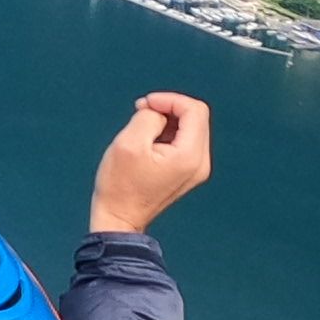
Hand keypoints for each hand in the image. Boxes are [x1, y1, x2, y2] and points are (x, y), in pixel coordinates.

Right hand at [90, 92, 212, 234]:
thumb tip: (159, 113)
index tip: (144, 105)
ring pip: (190, 128)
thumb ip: (149, 117)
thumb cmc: (119, 186)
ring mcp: (196, 170)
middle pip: (196, 117)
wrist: (118, 220)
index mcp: (189, 156)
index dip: (169, 99)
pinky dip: (168, 134)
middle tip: (141, 112)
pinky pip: (184, 142)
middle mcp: (200, 163)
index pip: (194, 110)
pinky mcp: (188, 173)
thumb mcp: (129, 143)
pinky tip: (148, 142)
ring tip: (141, 129)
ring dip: (167, 121)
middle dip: (169, 108)